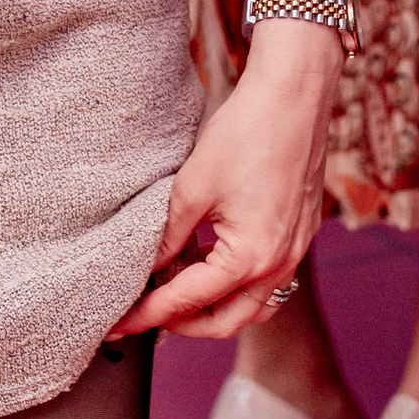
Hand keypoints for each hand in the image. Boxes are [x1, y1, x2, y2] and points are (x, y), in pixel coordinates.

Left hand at [113, 21, 341, 337]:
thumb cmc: (246, 134)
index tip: (120, 322)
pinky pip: (263, 279)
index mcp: (250, 259)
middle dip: (179, 322)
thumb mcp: (192, 188)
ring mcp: (294, 252)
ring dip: (209, 304)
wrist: (293, 96)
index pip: (187, 301)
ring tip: (171, 280)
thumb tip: (145, 269)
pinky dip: (231, 280)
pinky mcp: (299, 235)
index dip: (148, 313)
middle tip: (142, 308)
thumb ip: (168, 237)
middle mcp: (278, 266)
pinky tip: (203, 255)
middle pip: (222, 321)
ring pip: (247, 305)